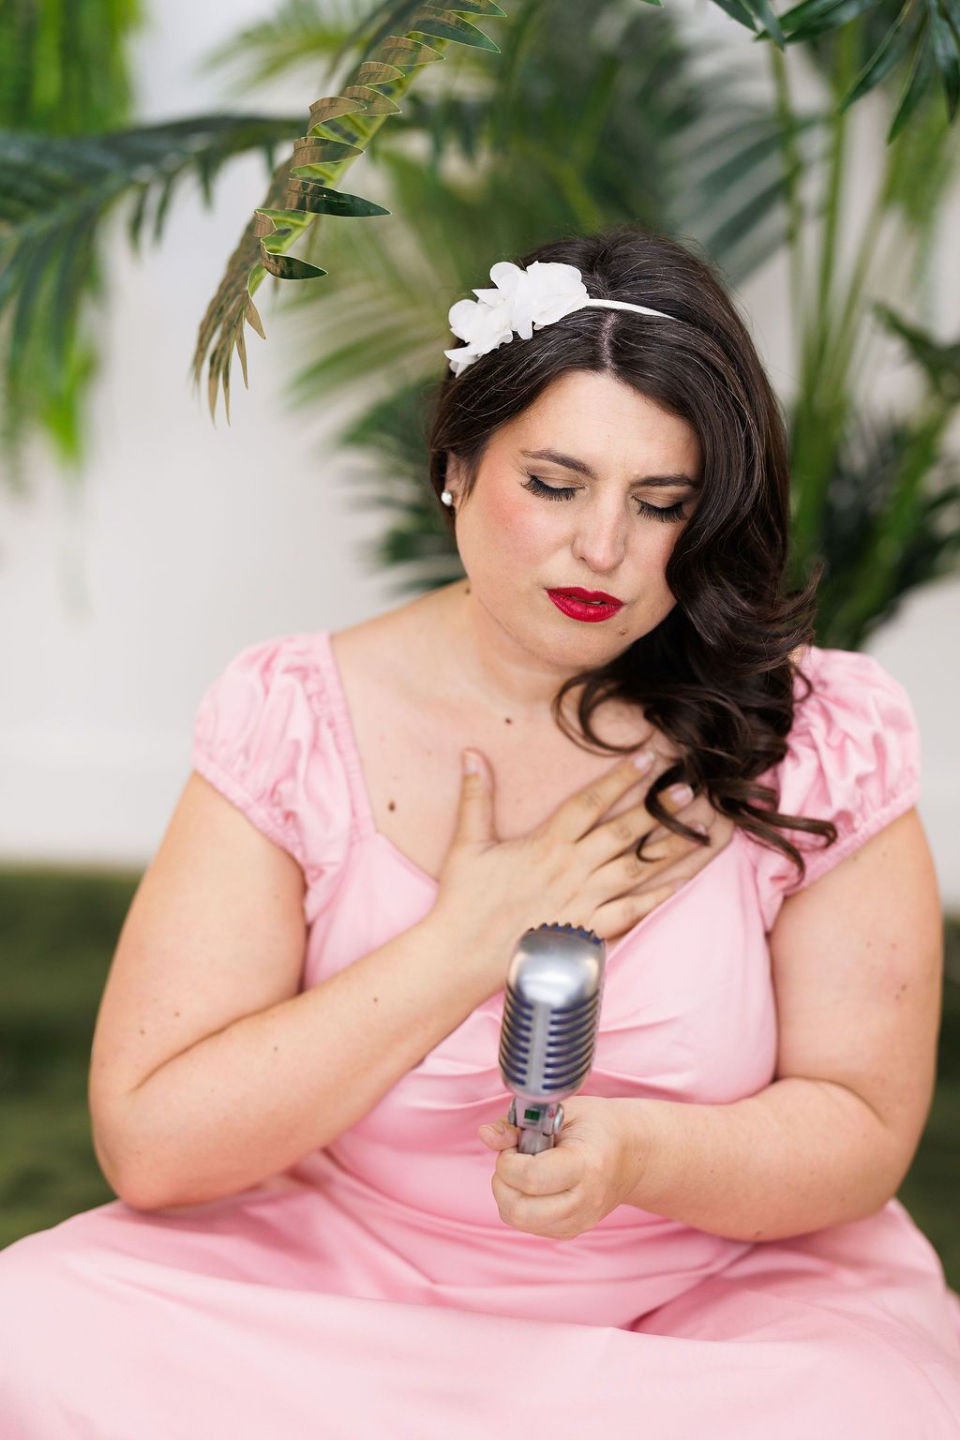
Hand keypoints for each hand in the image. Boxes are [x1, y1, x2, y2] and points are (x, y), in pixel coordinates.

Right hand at [433, 749, 713, 970]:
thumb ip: (475, 795)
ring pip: (637, 870)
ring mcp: (584, 901)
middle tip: (689, 788)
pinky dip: (660, 896)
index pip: (589, 803)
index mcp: (545, 844)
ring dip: (670, 848)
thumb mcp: (467, 843)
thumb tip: (471, 752)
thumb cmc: (464, 901)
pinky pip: (633, 912)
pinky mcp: (589, 931)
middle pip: (623, 832)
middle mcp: (571, 870)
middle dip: (658, 809)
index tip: (647, 757)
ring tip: (700, 829)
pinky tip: (685, 880)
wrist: (463, 957)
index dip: (619, 778)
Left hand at [477, 1095, 639, 1239]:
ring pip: (518, 1221)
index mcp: (587, 1166)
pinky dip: (520, 1204)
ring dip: (508, 1194)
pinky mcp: (571, 1231)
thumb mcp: (562, 1111)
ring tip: (525, 1170)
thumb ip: (520, 1123)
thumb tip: (486, 1134)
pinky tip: (535, 1184)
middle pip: (520, 1211)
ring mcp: (579, 1221)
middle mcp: (585, 1202)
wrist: (632, 1154)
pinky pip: (528, 1226)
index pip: (532, 1178)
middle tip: (515, 1159)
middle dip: (503, 1182)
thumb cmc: (596, 1126)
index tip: (514, 1143)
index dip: (509, 1160)